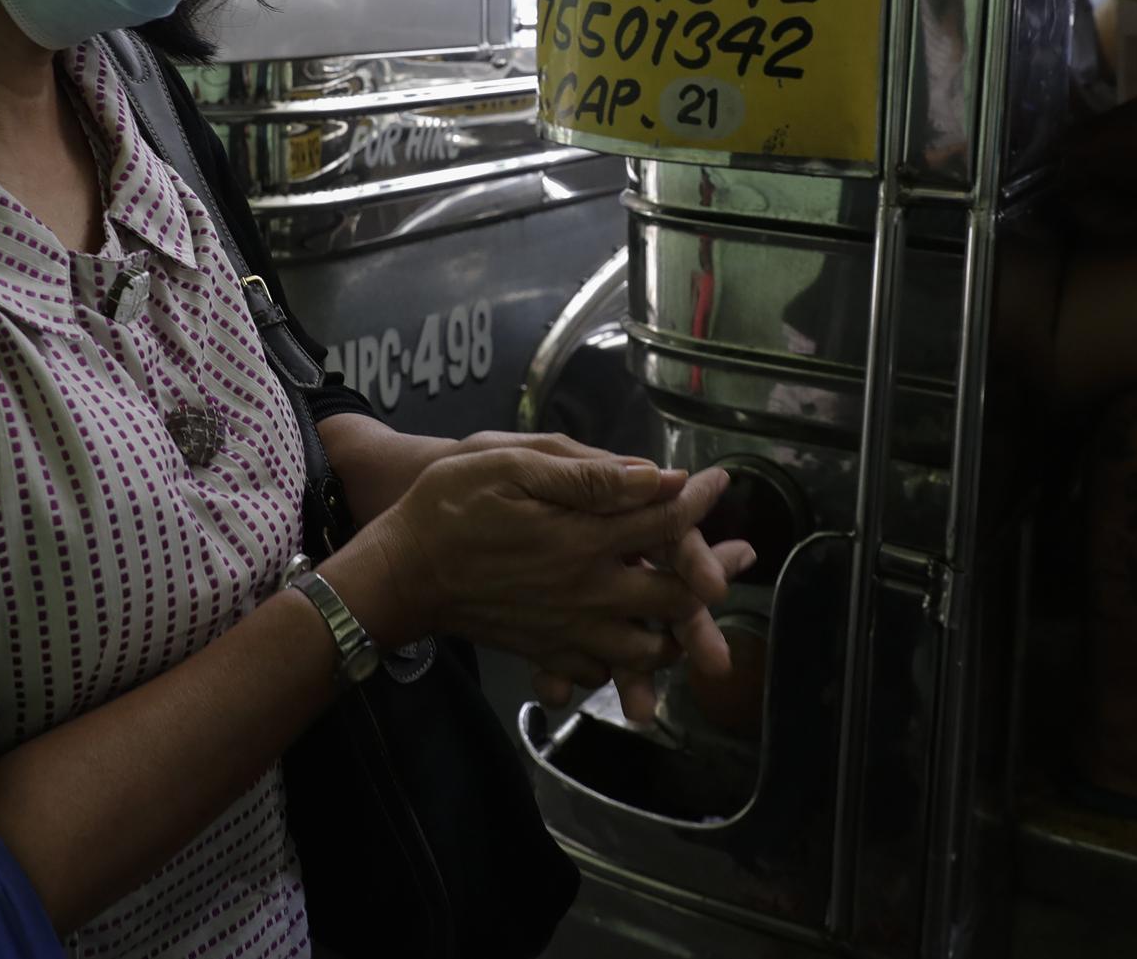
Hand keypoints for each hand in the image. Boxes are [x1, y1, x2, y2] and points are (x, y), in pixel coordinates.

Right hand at [361, 449, 740, 722]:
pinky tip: (641, 644)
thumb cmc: (448, 508)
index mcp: (583, 541)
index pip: (664, 522)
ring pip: (650, 647)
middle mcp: (586, 593)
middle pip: (675, 596)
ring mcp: (568, 630)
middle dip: (712, 574)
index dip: (698, 500)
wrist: (397, 574)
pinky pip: (605, 670)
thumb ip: (585, 476)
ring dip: (684, 631)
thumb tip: (653, 478)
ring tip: (703, 610)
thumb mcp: (510, 466)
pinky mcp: (547, 652)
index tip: (717, 481)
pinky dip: (632, 664)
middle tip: (740, 555)